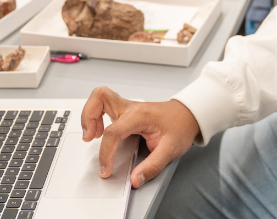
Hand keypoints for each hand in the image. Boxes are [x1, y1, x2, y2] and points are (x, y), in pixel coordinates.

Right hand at [81, 86, 200, 188]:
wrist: (188, 115)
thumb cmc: (180, 127)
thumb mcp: (171, 150)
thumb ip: (152, 166)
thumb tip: (136, 179)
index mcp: (140, 116)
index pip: (113, 132)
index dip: (105, 153)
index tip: (105, 169)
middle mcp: (130, 108)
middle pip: (99, 97)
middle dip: (88, 116)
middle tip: (89, 137)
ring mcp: (127, 107)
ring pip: (99, 97)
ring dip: (90, 114)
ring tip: (91, 134)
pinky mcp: (125, 110)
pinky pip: (104, 105)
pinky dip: (96, 115)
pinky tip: (100, 130)